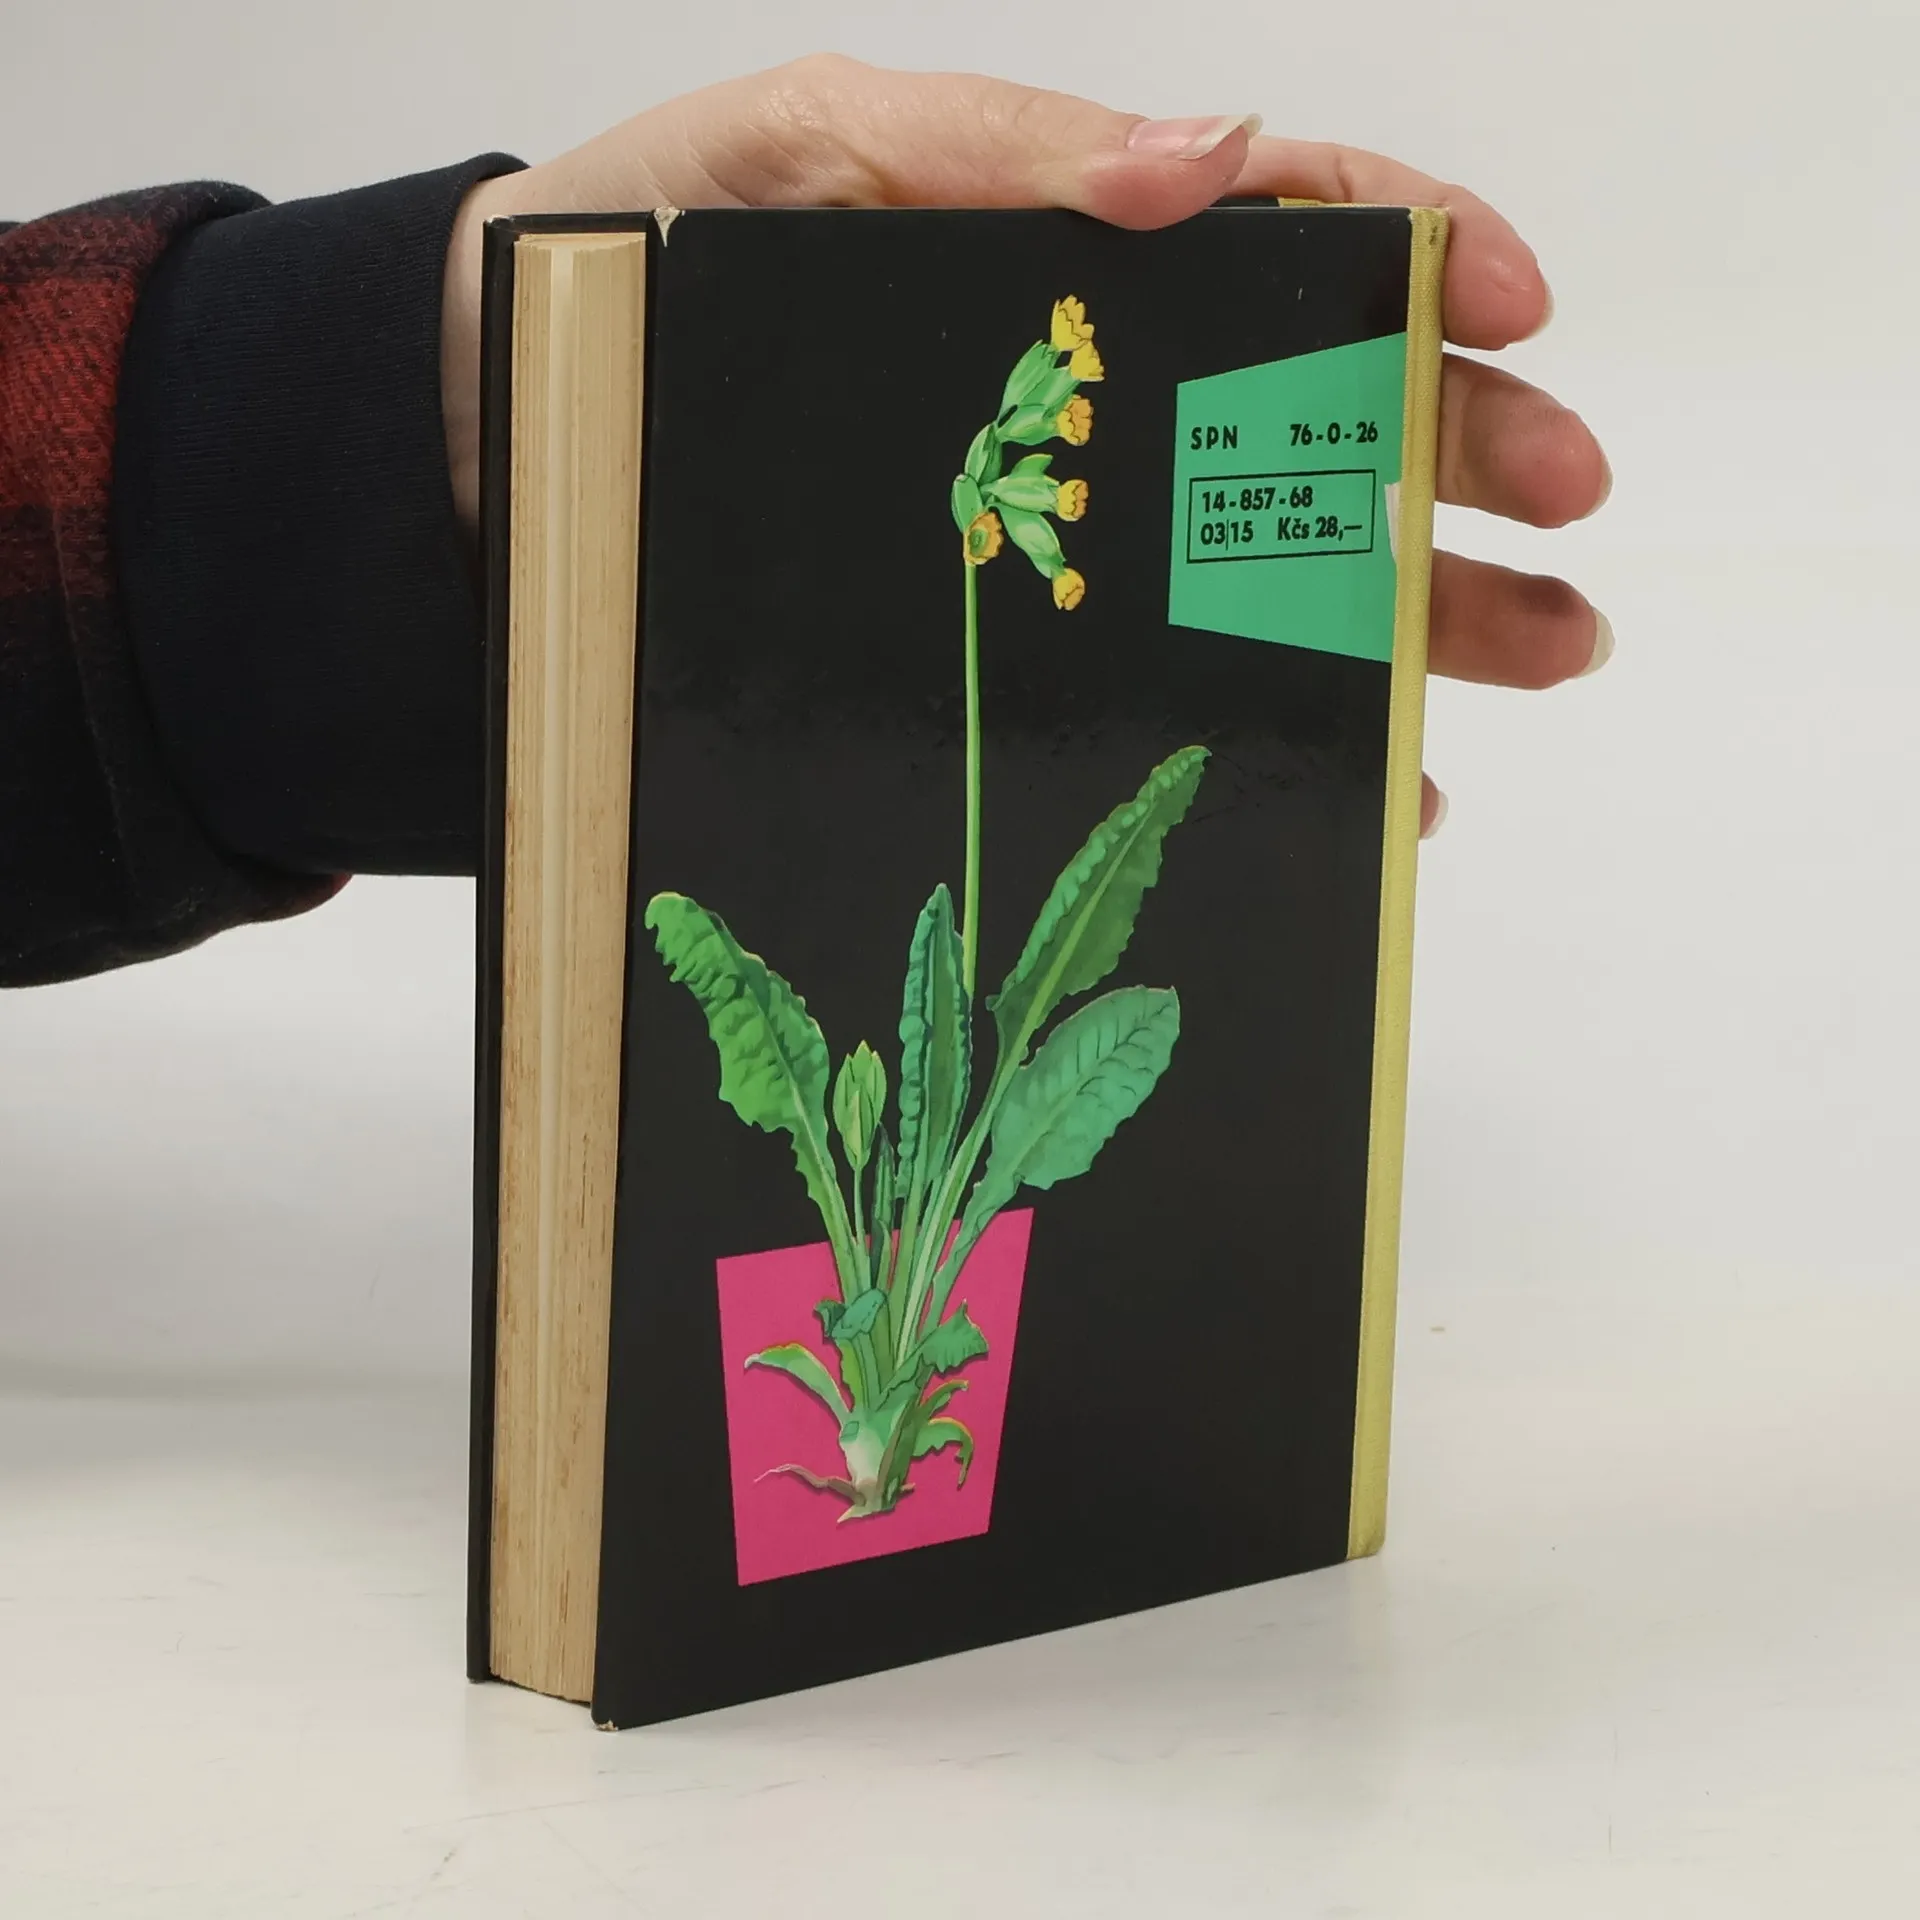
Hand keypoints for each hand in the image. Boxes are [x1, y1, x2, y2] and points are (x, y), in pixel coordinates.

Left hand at [442, 55, 1611, 834]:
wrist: (493, 435)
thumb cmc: (632, 267)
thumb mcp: (803, 151)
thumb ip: (996, 148)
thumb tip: (1214, 158)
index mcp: (1063, 252)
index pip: (1286, 235)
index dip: (1418, 257)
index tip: (1513, 306)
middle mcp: (1086, 399)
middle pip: (1319, 417)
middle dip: (1466, 453)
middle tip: (1569, 510)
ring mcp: (1055, 536)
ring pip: (1280, 566)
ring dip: (1430, 605)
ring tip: (1545, 645)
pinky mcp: (1007, 654)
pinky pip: (1179, 693)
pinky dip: (1294, 730)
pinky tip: (1381, 772)